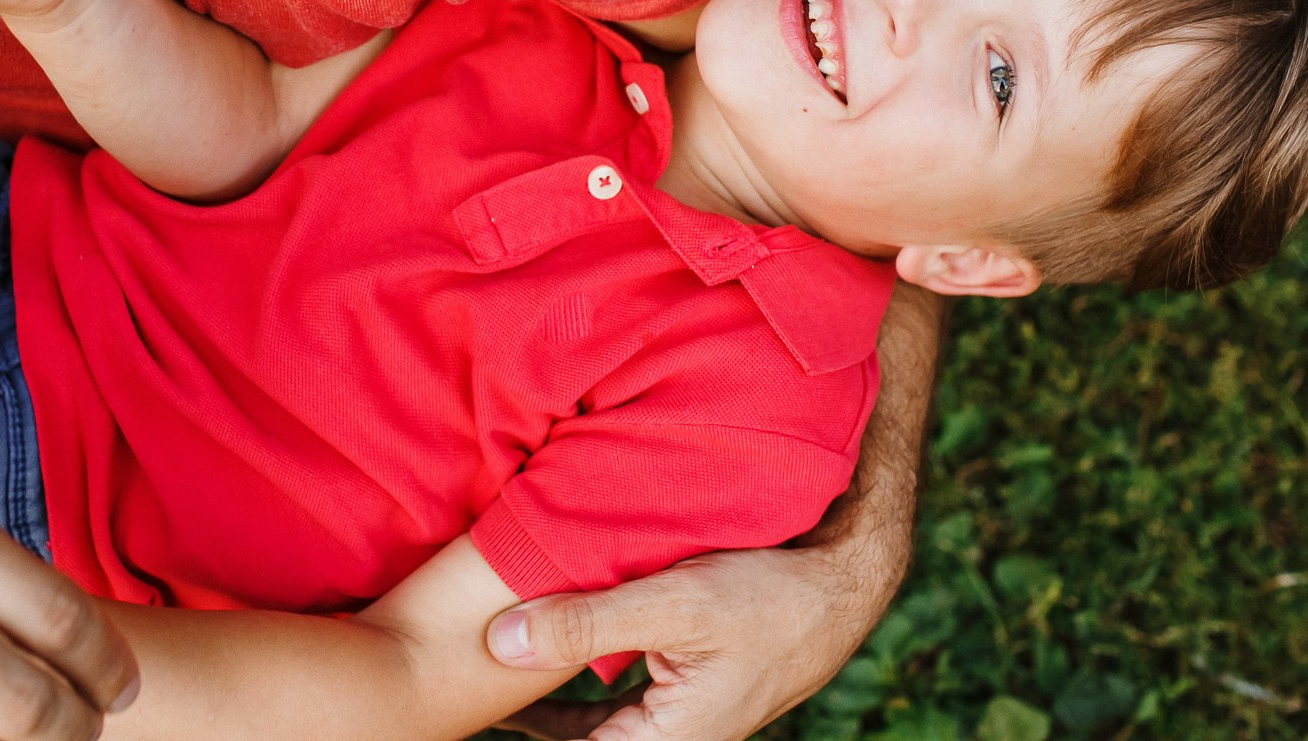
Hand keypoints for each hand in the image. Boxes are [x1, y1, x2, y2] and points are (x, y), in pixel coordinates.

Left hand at [485, 283, 946, 740]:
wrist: (846, 582)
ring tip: (487, 677)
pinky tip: (540, 656)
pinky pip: (612, 701)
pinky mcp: (683, 691)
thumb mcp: (674, 602)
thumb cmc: (771, 592)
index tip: (472, 719)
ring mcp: (678, 719)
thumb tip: (498, 642)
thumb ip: (586, 624)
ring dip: (545, 705)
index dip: (522, 731)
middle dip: (528, 721)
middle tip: (462, 699)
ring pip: (591, 723)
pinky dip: (576, 684)